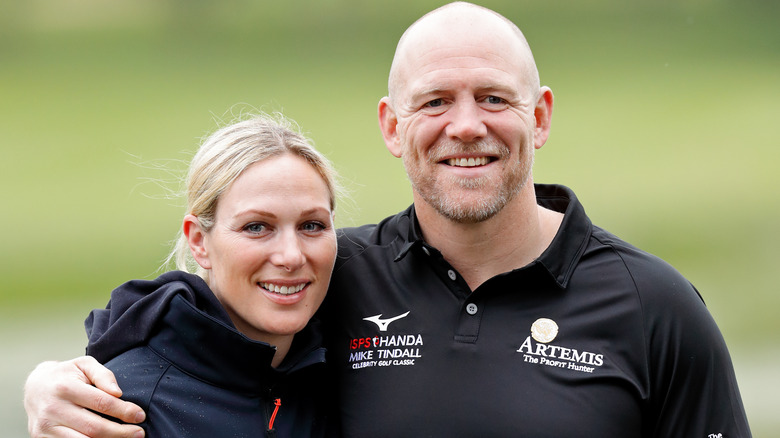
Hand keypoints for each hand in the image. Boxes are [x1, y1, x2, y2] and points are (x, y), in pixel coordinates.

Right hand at [24, 356, 145, 437]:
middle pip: (94, 428)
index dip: (124, 411)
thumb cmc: (66, 375)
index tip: (140, 415)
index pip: (101, 403)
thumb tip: (118, 393)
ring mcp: (45, 427)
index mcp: (65, 387)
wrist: (34, 387)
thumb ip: (103, 375)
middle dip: (121, 432)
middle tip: (139, 433)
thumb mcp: (85, 364)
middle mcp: (53, 409)